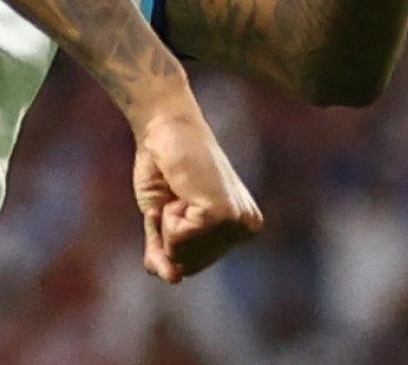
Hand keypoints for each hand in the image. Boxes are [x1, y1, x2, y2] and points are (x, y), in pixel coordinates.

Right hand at [132, 112, 262, 283]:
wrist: (163, 127)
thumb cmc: (163, 170)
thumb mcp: (162, 223)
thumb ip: (166, 255)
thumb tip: (173, 280)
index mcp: (239, 229)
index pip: (191, 265)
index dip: (169, 238)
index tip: (175, 202)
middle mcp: (246, 228)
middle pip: (187, 265)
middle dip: (168, 234)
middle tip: (175, 196)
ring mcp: (236, 223)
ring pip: (182, 256)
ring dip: (167, 224)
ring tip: (179, 191)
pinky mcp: (222, 214)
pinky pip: (178, 241)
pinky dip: (167, 218)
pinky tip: (181, 191)